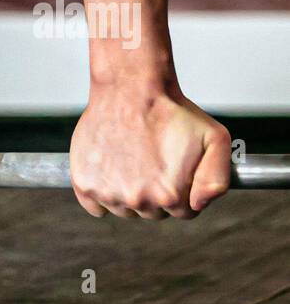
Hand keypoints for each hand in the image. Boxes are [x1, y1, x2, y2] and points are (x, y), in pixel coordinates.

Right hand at [70, 85, 230, 219]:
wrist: (131, 90)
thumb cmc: (171, 112)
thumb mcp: (215, 139)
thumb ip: (218, 179)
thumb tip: (200, 206)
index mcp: (169, 195)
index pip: (185, 211)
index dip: (185, 190)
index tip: (177, 171)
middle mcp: (137, 200)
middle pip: (154, 213)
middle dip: (157, 192)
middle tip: (154, 162)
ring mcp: (108, 194)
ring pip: (125, 210)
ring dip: (130, 193)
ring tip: (133, 162)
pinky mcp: (84, 184)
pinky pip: (96, 207)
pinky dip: (103, 195)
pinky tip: (112, 172)